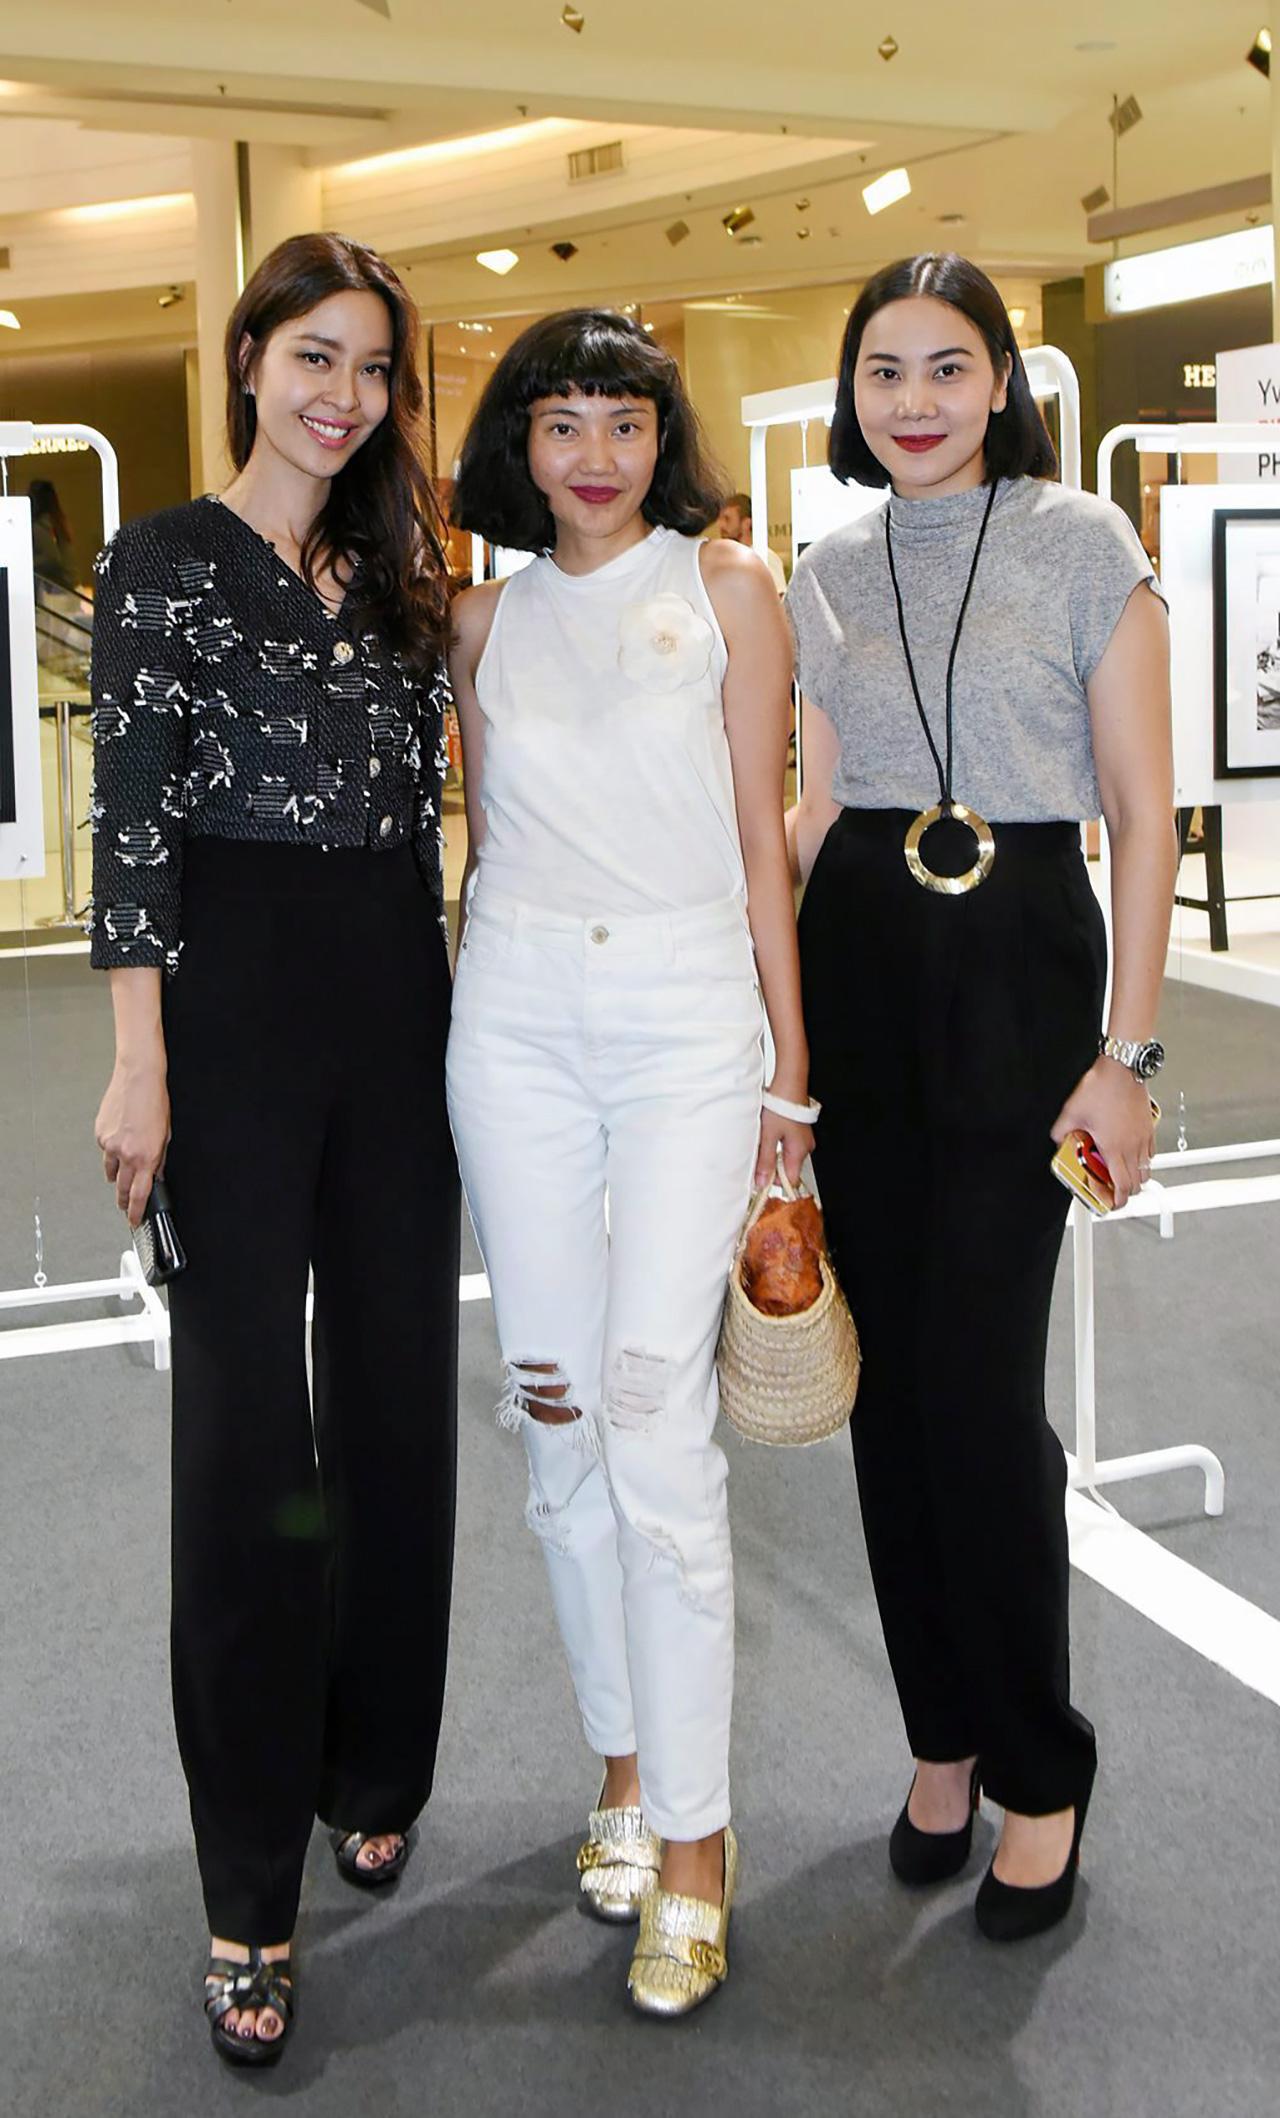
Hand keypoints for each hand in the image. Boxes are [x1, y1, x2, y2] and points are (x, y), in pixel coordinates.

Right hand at [94, 1060, 169, 1226]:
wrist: (138, 1079)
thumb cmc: (155, 1102)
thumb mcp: (166, 1135)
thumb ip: (160, 1159)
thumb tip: (156, 1175)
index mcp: (147, 1157)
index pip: (140, 1194)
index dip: (136, 1212)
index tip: (134, 1221)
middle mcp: (127, 1154)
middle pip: (123, 1188)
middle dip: (124, 1200)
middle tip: (126, 1205)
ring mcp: (110, 1145)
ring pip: (111, 1171)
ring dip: (118, 1175)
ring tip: (124, 1170)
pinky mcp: (100, 1134)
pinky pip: (105, 1151)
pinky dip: (112, 1151)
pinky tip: (120, 1139)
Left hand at [755, 1106, 813, 1189]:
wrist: (789, 1082)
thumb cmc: (781, 1105)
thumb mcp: (768, 1135)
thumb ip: (765, 1160)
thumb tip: (762, 1181)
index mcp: (799, 1151)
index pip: (790, 1181)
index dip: (775, 1184)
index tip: (760, 1183)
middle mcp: (804, 1147)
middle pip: (787, 1170)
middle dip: (770, 1168)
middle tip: (756, 1160)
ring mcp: (802, 1139)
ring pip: (785, 1157)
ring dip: (771, 1155)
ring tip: (761, 1143)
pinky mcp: (798, 1131)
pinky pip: (786, 1146)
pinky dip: (775, 1145)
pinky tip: (767, 1136)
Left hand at [1051, 1058, 1154, 1209]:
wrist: (1122, 1069)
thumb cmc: (1102, 1088)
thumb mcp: (1071, 1112)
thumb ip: (1061, 1131)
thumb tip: (1058, 1139)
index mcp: (1115, 1148)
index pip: (1123, 1186)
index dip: (1119, 1201)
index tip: (1112, 1204)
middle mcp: (1133, 1146)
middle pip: (1138, 1182)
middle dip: (1127, 1191)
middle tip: (1115, 1190)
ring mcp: (1143, 1137)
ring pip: (1147, 1168)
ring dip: (1137, 1175)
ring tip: (1122, 1172)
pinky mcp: (1149, 1126)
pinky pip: (1151, 1151)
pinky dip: (1144, 1158)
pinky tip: (1131, 1152)